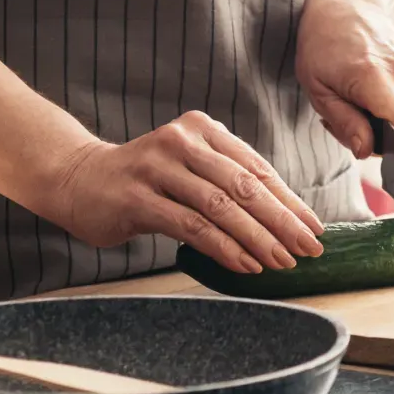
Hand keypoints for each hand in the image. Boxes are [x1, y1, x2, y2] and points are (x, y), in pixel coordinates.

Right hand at [48, 112, 325, 272]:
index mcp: (202, 129)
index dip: (288, 200)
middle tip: (308, 248)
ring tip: (281, 262)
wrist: (79, 179)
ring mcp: (158, 167)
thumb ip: (226, 180)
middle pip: (244, 185)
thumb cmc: (145, 179)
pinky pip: (191, 225)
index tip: (313, 227)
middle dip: (281, 220)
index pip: (255, 167)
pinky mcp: (138, 197)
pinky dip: (223, 247)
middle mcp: (182, 141)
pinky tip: (245, 264)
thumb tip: (283, 218)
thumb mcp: (188, 167)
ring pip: (220, 207)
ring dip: (256, 238)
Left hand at [296, 0, 393, 158]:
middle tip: (344, 121)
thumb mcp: (318, 88)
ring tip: (354, 101)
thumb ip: (344, 122)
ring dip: (381, 121)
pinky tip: (371, 91)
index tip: (382, 160)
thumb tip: (367, 151)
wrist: (345, 4)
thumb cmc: (323, 44)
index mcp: (374, 76)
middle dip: (376, 137)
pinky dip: (390, 107)